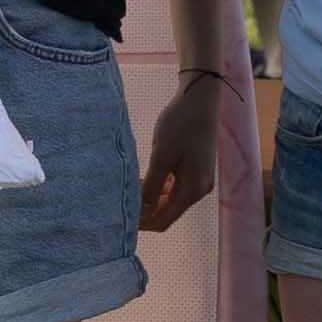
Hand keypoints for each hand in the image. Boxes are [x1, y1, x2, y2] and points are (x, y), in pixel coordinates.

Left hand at [138, 71, 229, 233]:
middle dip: (145, 210)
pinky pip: (175, 187)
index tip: (121, 217)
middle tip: (122, 199)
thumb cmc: (181, 125)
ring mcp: (199, 179)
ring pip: (170, 199)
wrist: (200, 99)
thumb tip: (141, 211)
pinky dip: (159, 186)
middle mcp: (199, 190)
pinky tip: (144, 177)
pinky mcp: (196, 168)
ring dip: (150, 197)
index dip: (143, 223)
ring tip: (130, 186)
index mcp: (192, 190)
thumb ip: (151, 186)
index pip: (164, 220)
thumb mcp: (161, 156)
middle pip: (168, 212)